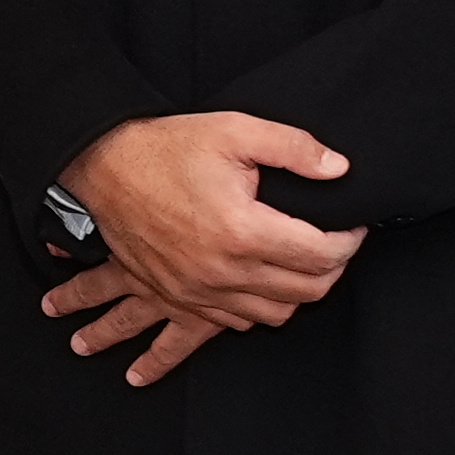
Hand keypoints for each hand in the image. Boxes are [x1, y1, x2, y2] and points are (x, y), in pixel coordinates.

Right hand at [45, 112, 360, 386]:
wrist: (101, 168)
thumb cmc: (164, 148)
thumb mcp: (234, 130)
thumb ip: (295, 148)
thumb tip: (340, 168)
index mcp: (242, 231)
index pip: (322, 255)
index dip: (350, 241)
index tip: (353, 225)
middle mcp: (221, 271)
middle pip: (306, 292)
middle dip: (332, 270)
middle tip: (335, 245)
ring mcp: (197, 291)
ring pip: (273, 315)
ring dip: (296, 294)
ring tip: (302, 266)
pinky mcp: (178, 297)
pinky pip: (231, 324)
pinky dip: (254, 311)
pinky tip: (259, 287)